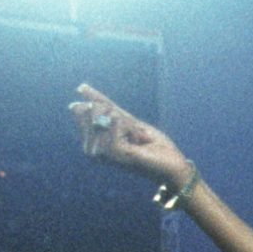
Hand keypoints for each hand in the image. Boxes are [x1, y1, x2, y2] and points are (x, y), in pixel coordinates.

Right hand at [69, 84, 192, 186]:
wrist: (172, 163)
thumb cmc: (151, 144)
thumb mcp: (126, 119)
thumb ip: (105, 105)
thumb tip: (80, 88)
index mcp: (92, 141)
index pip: (82, 110)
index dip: (103, 104)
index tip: (125, 123)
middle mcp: (93, 149)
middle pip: (93, 110)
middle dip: (116, 113)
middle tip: (134, 132)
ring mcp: (103, 153)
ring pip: (105, 117)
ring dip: (127, 122)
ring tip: (137, 137)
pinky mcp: (116, 153)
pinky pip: (116, 124)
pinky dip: (130, 127)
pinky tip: (138, 139)